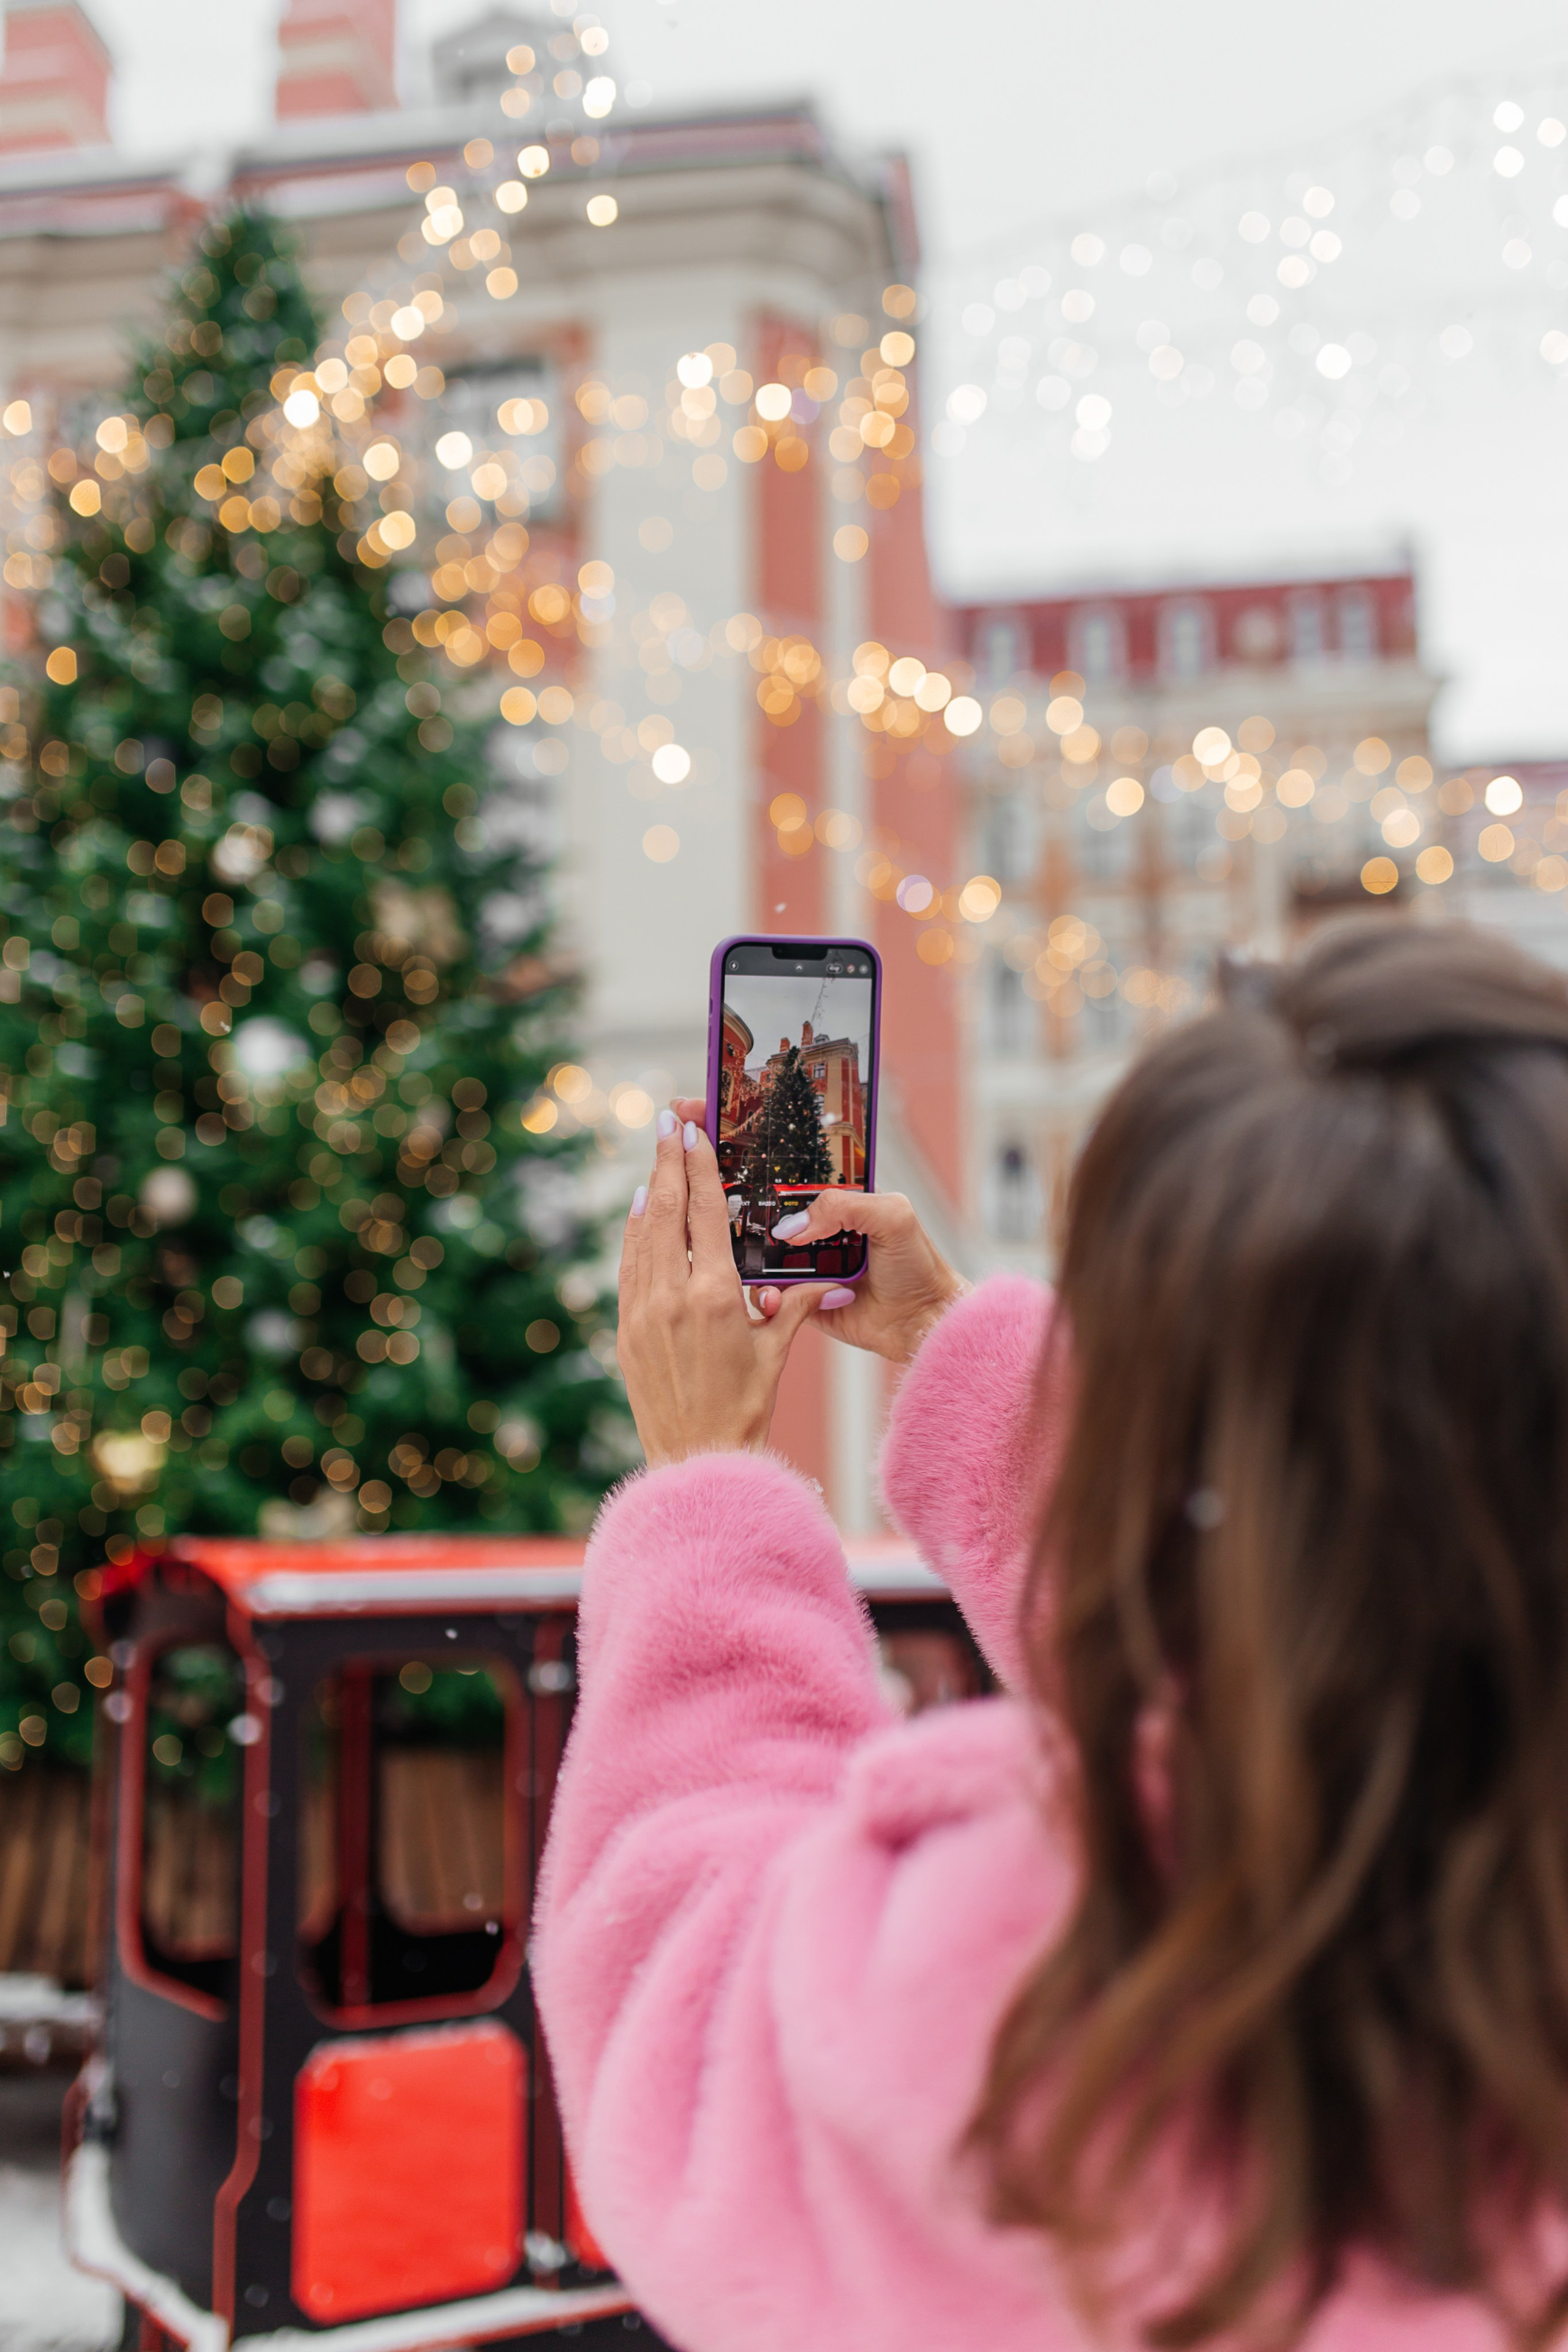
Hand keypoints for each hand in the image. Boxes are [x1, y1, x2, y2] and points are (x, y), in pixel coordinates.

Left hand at [618, 1108, 837, 1468]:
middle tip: (665, 1121)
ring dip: (649, 1192)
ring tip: (655, 1159)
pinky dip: (633, 1235)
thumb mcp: (776, 1352)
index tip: (691, 1131)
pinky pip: (627, 1268)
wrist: (697, 1460)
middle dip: (666, 1161)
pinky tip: (640, 1214)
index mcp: (715, 1297)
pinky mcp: (625, 1331)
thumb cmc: (745, 1410)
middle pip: (667, 1211)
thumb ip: (795, 1307)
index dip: (699, 1167)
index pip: (706, 1213)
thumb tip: (830, 1281)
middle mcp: (672, 1298)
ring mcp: (642, 1313)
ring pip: (641, 1235)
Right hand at [670, 1099, 966, 1368]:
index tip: (699, 1109)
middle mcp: (803, 1219)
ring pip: (742, 1241)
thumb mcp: (890, 1215)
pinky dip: (756, 1292)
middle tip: (676, 1148)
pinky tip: (770, 1296)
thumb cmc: (916, 1263)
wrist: (922, 1323)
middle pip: (746, 1191)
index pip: (775, 1153)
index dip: (737, 1130)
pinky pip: (757, 1289)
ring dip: (723, 1237)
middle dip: (707, 1171)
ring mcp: (792, 1257)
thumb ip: (843, 1206)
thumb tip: (791, 1228)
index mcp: (826, 1191)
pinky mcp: (789, 1295)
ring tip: (701, 1227)